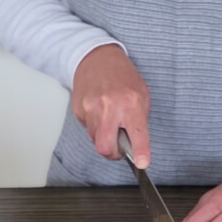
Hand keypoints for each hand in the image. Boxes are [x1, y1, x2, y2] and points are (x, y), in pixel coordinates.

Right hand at [71, 45, 150, 163]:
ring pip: (95, 139)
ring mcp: (91, 108)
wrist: (97, 58)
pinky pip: (87, 128)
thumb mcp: (142, 95)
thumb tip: (135, 145)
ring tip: (109, 119)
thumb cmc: (122, 76)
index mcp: (131, 103)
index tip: (142, 163)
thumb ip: (140, 121)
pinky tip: (99, 110)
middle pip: (105, 147)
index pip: (137, 134)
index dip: (140, 152)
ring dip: (103, 136)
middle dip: (112, 153)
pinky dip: (94, 125)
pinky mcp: (79, 109)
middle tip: (118, 147)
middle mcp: (110, 107)